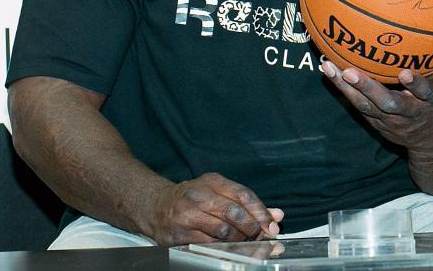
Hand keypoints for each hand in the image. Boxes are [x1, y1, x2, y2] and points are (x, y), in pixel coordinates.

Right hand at [143, 172, 283, 245]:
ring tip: (248, 244)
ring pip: (222, 232)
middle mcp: (198, 196)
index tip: (273, 226)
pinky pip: (208, 246)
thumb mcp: (219, 193)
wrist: (156, 207)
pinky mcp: (178, 236)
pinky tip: (230, 250)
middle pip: (234, 213)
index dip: (261, 212)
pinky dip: (224, 249)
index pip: (243, 195)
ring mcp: (186, 216)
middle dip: (252, 229)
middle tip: (262, 238)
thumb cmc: (192, 199)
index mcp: (211, 182)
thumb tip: (277, 216)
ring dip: (240, 241)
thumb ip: (248, 204)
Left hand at [320, 60, 432, 152]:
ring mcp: (391, 121)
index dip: (415, 85)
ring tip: (327, 66)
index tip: (405, 74)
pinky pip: (357, 106)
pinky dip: (342, 90)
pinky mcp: (377, 124)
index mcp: (431, 100)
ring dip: (345, 87)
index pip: (424, 93)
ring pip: (366, 106)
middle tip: (349, 71)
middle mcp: (410, 113)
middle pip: (387, 103)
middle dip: (367, 88)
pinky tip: (328, 71)